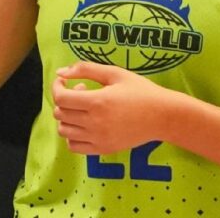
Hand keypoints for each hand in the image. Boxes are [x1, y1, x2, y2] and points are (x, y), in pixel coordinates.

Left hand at [52, 61, 175, 154]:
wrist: (162, 115)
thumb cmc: (141, 90)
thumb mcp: (115, 73)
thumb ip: (86, 69)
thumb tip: (60, 72)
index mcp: (97, 102)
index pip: (61, 98)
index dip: (57, 87)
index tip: (63, 81)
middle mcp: (94, 123)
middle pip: (60, 114)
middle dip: (64, 99)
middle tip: (82, 90)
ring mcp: (98, 139)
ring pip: (64, 131)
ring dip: (67, 117)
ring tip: (85, 108)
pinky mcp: (103, 149)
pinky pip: (74, 146)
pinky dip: (73, 135)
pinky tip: (85, 123)